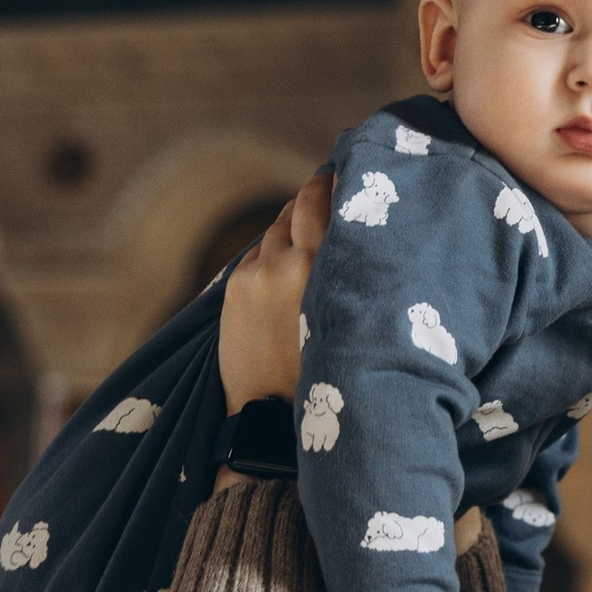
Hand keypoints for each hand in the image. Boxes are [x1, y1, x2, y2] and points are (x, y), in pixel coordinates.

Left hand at [220, 168, 331, 408]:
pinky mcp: (236, 288)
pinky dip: (270, 254)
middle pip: (299, 207)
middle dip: (313, 196)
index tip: (347, 175)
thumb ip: (349, 272)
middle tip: (328, 188)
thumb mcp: (351, 316)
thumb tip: (356, 232)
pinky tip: (284, 267)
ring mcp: (258, 273)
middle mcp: (290, 261)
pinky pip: (256, 255)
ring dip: (290, 227)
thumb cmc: (329, 371)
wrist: (274, 416)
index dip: (335, 184)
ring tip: (307, 232)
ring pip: (276, 230)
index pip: (326, 202)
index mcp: (326, 267)